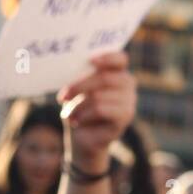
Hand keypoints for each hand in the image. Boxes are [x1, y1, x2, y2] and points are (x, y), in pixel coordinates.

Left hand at [57, 53, 135, 169]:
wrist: (83, 136)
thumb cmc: (79, 107)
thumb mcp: (77, 89)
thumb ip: (82, 77)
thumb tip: (76, 69)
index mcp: (117, 72)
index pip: (120, 59)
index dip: (107, 57)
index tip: (90, 61)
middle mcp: (128, 84)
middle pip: (104, 78)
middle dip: (78, 86)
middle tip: (62, 97)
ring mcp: (130, 100)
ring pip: (98, 96)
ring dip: (77, 106)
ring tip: (70, 114)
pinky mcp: (126, 116)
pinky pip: (101, 109)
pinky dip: (84, 115)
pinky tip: (79, 121)